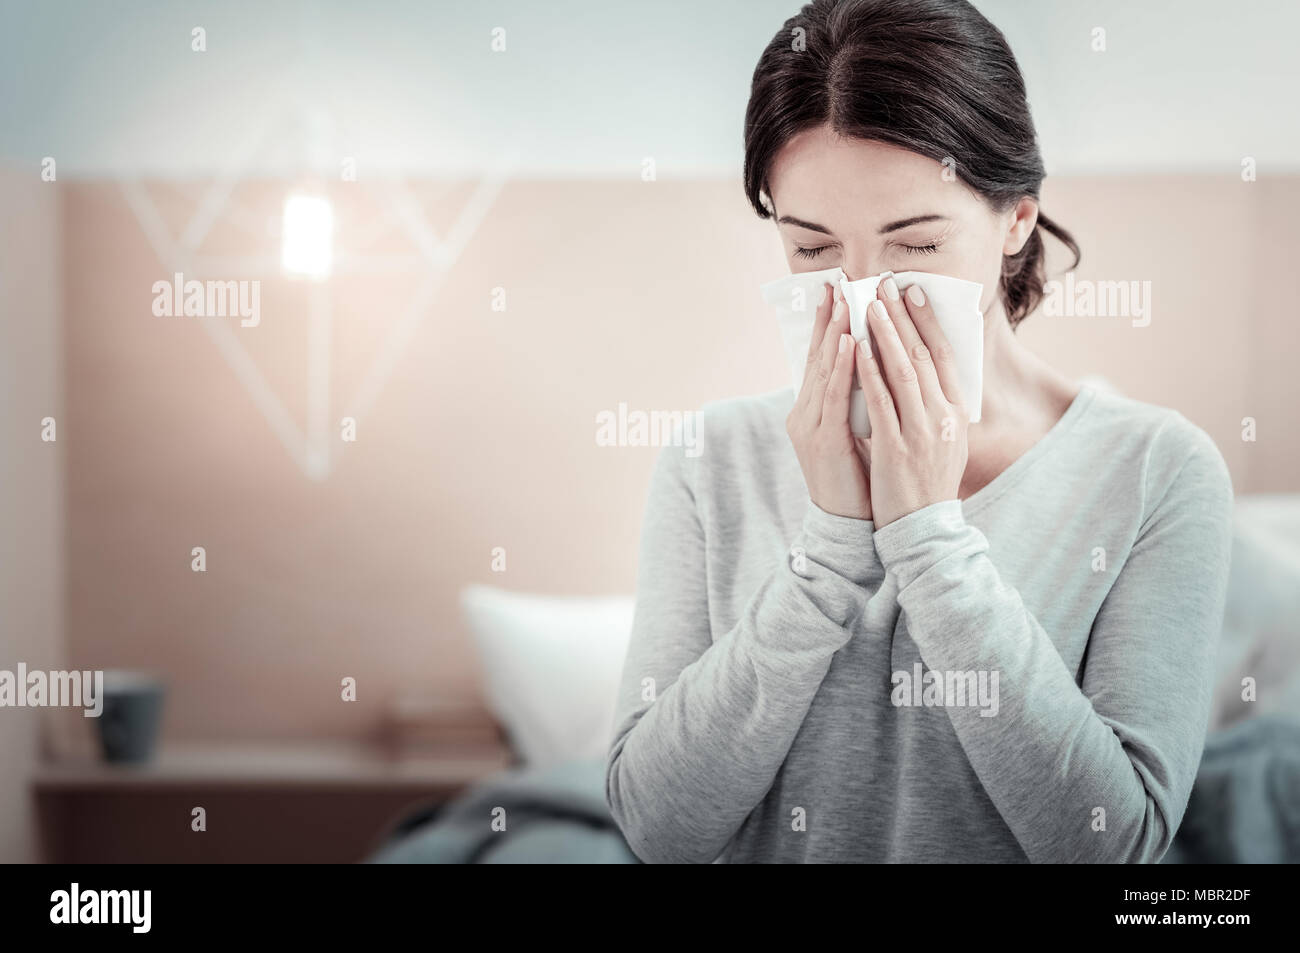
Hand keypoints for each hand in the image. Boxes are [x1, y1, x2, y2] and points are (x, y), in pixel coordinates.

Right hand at [786, 281, 872, 519]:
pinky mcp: (825, 441)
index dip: (827, 325)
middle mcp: (804, 414)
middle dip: (828, 319)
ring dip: (835, 334)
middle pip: (817, 358)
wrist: (847, 526)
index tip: (837, 292)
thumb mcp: (856, 433)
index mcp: (813, 411)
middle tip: (838, 284)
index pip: (821, 360)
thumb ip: (859, 403)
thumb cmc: (858, 480)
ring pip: (824, 371)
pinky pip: (834, 397)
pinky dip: (843, 368)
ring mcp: (811, 427)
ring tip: (845, 303)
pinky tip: (851, 344)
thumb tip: (876, 370)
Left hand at [853, 277, 968, 527]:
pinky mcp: (897, 448)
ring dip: (885, 335)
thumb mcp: (945, 440)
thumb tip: (927, 372)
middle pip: (923, 356)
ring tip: (869, 305)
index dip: (928, 322)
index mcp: (957, 413)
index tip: (913, 293)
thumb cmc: (928, 483)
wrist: (923, 529)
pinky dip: (869, 372)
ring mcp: (921, 432)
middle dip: (903, 317)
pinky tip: (858, 348)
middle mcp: (944, 417)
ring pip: (903, 372)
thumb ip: (938, 407)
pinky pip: (881, 402)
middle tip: (885, 285)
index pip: (944, 356)